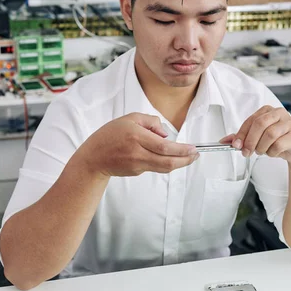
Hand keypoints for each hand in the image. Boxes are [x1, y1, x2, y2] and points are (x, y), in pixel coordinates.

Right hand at [76, 113, 199, 176]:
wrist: (94, 158)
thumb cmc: (110, 135)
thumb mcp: (129, 119)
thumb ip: (150, 121)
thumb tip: (165, 134)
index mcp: (136, 136)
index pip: (164, 147)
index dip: (182, 150)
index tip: (193, 148)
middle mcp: (137, 152)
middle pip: (167, 161)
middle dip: (185, 160)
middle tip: (196, 155)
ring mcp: (137, 165)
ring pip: (164, 168)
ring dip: (179, 163)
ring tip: (188, 157)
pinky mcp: (137, 172)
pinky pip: (154, 167)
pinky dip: (163, 162)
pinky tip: (167, 157)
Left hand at [221, 106, 290, 164]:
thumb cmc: (279, 140)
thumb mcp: (258, 138)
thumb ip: (242, 138)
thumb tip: (224, 141)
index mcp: (267, 111)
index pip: (250, 120)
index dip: (241, 134)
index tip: (235, 145)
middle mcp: (278, 113)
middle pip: (259, 124)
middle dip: (250, 141)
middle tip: (246, 152)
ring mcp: (289, 123)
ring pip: (269, 134)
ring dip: (261, 147)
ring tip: (261, 152)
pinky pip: (279, 144)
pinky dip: (272, 152)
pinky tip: (273, 153)